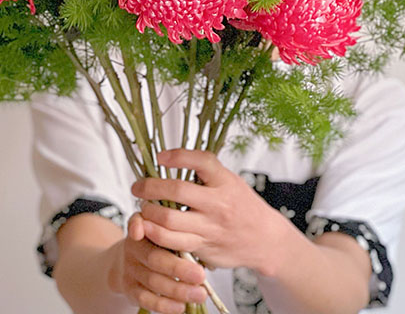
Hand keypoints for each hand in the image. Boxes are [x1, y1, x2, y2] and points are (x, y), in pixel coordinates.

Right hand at [107, 211, 207, 313]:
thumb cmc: (153, 242)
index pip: (142, 225)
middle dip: (179, 269)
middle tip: (201, 275)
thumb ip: (172, 227)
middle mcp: (132, 248)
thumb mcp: (159, 228)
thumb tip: (195, 234)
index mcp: (141, 228)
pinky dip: (164, 305)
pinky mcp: (129, 289)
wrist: (126, 262)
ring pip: (153, 281)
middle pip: (154, 258)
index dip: (145, 228)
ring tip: (200, 294)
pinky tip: (181, 306)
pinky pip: (146, 299)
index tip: (164, 234)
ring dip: (178, 290)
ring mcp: (130, 269)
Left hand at [131, 148, 282, 273]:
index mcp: (225, 181)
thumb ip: (204, 171)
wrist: (265, 238)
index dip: (178, 156)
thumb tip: (168, 158)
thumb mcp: (229, 180)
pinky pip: (173, 245)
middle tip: (138, 187)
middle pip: (177, 192)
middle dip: (150, 188)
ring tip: (142, 209)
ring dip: (148, 215)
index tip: (160, 156)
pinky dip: (155, 236)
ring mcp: (211, 229)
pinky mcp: (204, 249)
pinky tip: (149, 229)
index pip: (201, 161)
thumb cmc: (241, 204)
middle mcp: (218, 204)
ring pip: (169, 223)